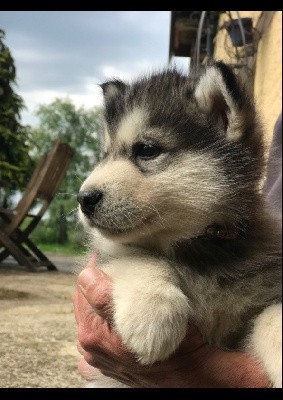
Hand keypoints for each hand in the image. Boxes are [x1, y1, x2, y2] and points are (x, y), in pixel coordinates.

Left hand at [73, 256, 269, 387]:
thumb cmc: (173, 344)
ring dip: (99, 301)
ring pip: (91, 318)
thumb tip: (85, 275)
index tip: (102, 254)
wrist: (192, 375)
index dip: (92, 269)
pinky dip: (102, 322)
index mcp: (92, 336)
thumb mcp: (142, 315)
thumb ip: (105, 297)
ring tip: (114, 285)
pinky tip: (112, 315)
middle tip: (110, 265)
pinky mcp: (110, 363)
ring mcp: (100, 358)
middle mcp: (91, 350)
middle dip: (95, 284)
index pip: (82, 292)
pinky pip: (98, 336)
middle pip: (84, 305)